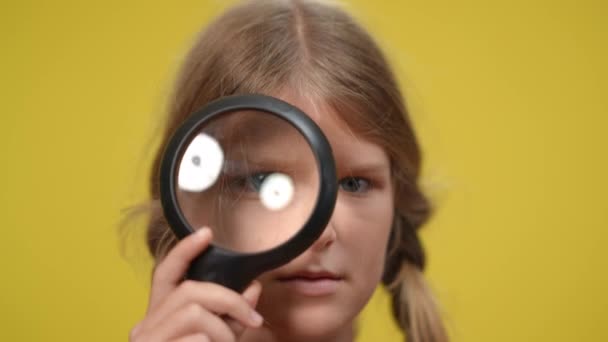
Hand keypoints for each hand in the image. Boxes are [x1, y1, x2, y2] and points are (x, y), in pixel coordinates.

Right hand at [129, 228, 263, 341]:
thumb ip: (230, 319)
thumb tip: (253, 291)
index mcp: (159, 319)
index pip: (166, 274)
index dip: (184, 251)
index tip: (206, 233)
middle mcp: (146, 327)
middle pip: (191, 290)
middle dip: (229, 299)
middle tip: (253, 319)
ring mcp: (147, 341)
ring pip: (196, 312)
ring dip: (225, 330)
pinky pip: (197, 338)